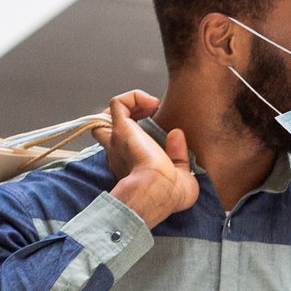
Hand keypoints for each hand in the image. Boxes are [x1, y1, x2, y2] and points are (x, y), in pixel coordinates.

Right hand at [93, 90, 197, 226]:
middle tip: (150, 117)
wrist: (158, 191)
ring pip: (110, 113)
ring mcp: (119, 139)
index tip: (167, 135)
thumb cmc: (170, 193)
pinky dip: (133, 97)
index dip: (143, 137)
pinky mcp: (121, 128)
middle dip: (127, 119)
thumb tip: (176, 134)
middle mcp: (120, 152)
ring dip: (130, 105)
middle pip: (109, 130)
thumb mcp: (182, 176)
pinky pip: (117, 103)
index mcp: (133, 166)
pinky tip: (152, 103)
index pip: (128, 148)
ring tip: (152, 107)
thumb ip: (179, 156)